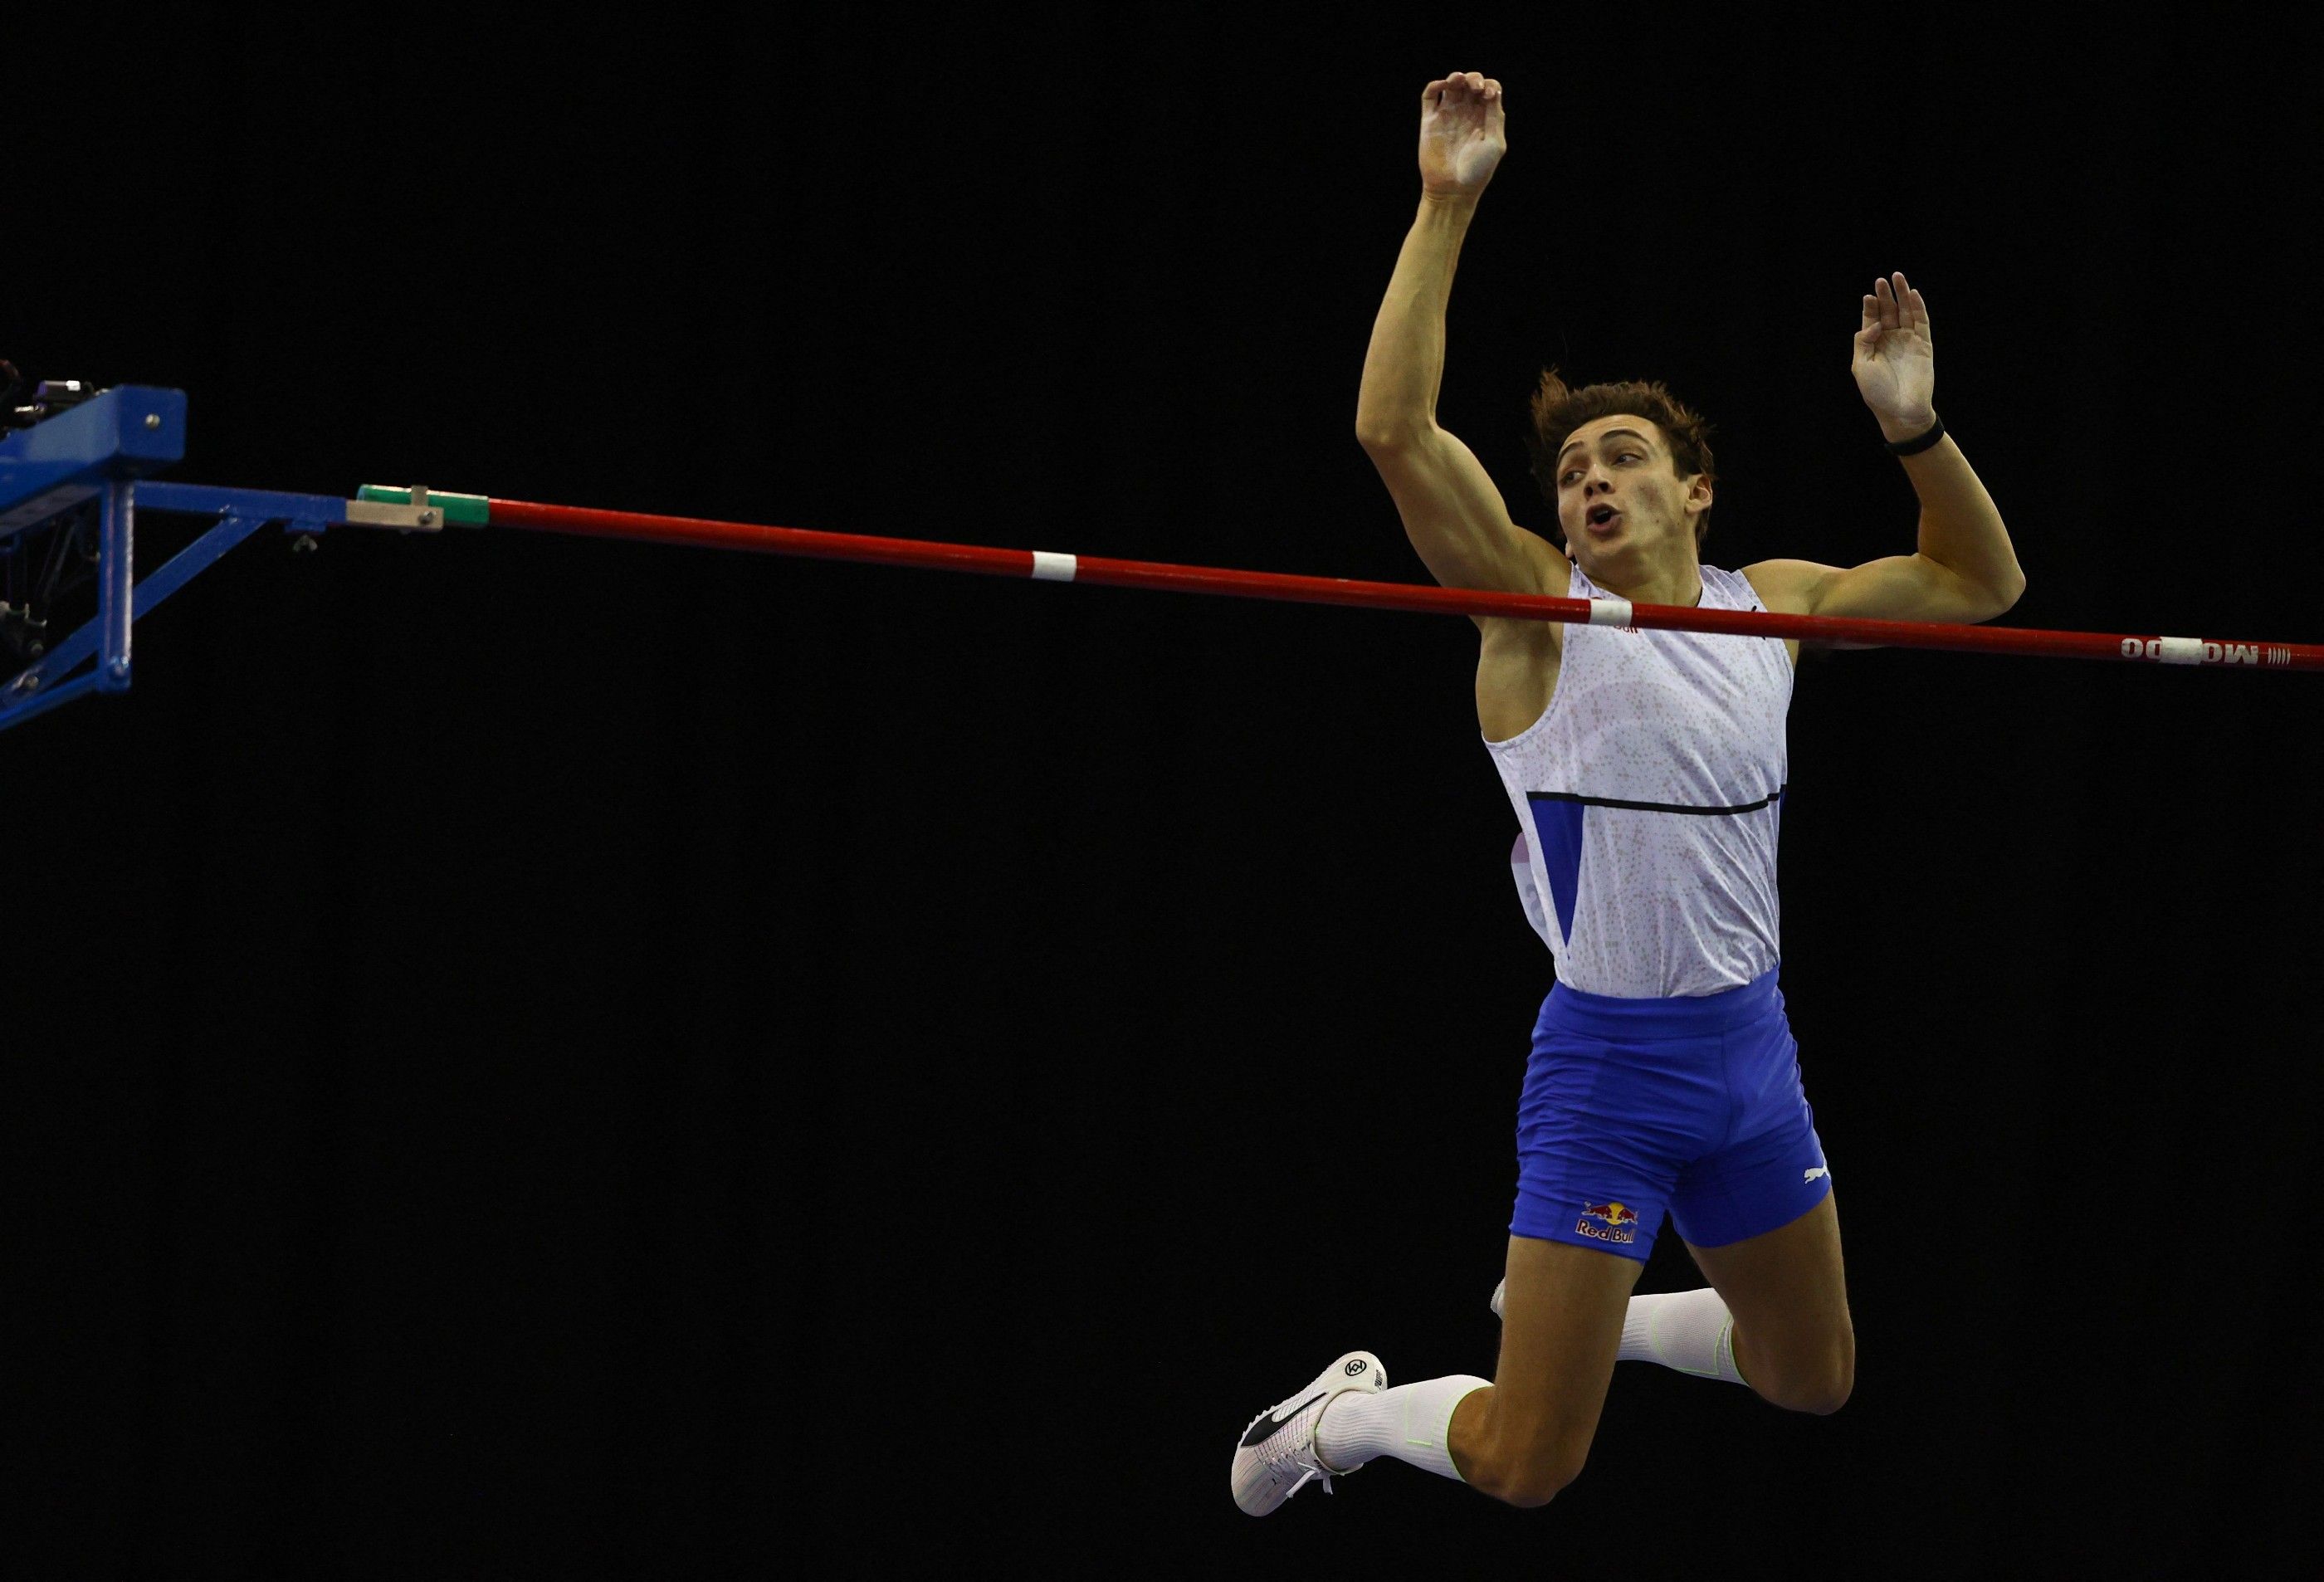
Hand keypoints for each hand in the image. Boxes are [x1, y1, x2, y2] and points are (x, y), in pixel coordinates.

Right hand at [1419, 73, 1505, 197]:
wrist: (1453, 190)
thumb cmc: (1478, 171)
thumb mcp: (1494, 143)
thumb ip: (1494, 116)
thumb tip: (1493, 90)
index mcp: (1484, 118)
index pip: (1488, 90)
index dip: (1490, 85)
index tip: (1488, 96)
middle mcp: (1466, 114)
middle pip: (1470, 84)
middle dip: (1474, 78)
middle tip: (1476, 89)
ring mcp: (1447, 116)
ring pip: (1451, 85)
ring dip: (1456, 77)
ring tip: (1459, 81)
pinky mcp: (1429, 121)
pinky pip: (1429, 96)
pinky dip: (1435, 85)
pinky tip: (1444, 86)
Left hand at [1851, 272, 1936, 438]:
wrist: (1901, 410)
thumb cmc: (1877, 392)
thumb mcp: (1860, 366)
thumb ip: (1863, 341)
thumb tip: (1874, 323)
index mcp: (1874, 345)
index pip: (1872, 319)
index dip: (1871, 307)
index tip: (1868, 297)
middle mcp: (1891, 340)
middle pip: (1889, 312)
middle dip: (1886, 296)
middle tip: (1882, 280)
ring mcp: (1908, 341)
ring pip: (1906, 312)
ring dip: (1903, 295)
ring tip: (1898, 278)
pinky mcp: (1924, 345)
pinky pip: (1922, 322)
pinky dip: (1918, 308)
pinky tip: (1913, 295)